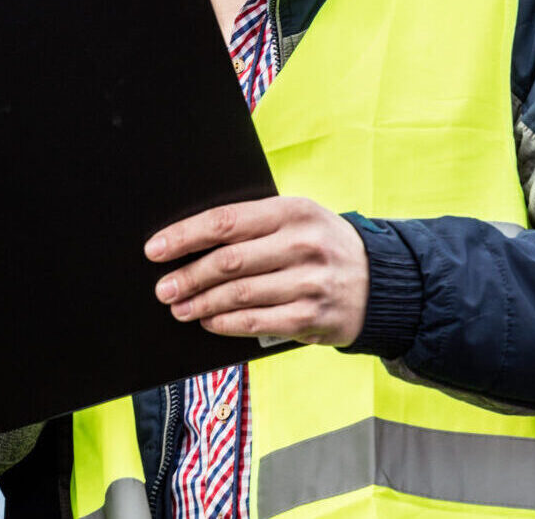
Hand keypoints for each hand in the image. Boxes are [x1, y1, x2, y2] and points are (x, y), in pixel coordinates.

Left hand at [144, 196, 366, 345]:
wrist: (379, 281)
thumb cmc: (320, 245)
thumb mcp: (296, 220)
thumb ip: (253, 226)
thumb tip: (190, 243)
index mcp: (293, 211)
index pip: (226, 222)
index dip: (185, 237)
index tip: (155, 250)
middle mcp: (303, 245)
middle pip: (228, 262)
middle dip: (187, 277)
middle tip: (163, 289)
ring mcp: (310, 282)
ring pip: (239, 295)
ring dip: (201, 303)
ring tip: (179, 307)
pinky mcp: (313, 317)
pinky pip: (257, 322)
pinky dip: (226, 323)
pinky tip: (208, 321)